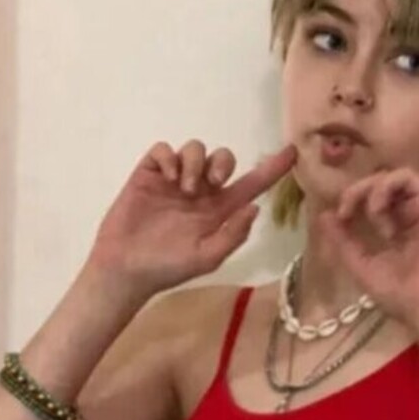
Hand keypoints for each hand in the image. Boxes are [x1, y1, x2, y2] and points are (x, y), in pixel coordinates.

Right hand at [89, 140, 298, 297]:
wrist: (126, 269)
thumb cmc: (167, 269)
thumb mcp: (207, 259)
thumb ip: (232, 235)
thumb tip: (254, 208)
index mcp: (218, 210)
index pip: (251, 184)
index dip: (272, 168)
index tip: (292, 152)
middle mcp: (200, 191)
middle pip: (223, 158)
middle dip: (222, 163)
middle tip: (214, 184)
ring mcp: (173, 181)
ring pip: (195, 149)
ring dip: (196, 163)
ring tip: (184, 188)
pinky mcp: (149, 175)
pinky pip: (164, 150)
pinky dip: (169, 157)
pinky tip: (168, 177)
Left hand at [317, 167, 418, 325]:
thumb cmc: (398, 294)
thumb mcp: (360, 265)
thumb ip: (342, 241)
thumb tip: (324, 216)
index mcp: (396, 229)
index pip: (371, 201)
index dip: (351, 201)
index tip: (338, 217)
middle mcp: (410, 215)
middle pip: (380, 184)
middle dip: (356, 191)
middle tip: (344, 209)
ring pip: (392, 176)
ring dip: (370, 188)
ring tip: (366, 212)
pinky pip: (408, 176)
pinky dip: (385, 185)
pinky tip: (376, 208)